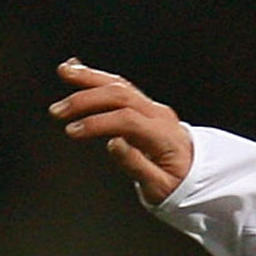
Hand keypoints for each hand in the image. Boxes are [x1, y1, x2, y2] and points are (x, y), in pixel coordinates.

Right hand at [49, 60, 194, 201]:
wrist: (197, 173)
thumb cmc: (177, 183)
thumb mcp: (159, 187)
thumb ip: (136, 166)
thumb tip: (112, 144)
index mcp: (162, 135)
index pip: (126, 120)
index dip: (97, 123)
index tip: (72, 131)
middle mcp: (157, 114)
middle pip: (121, 95)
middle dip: (86, 99)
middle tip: (58, 110)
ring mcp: (152, 106)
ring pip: (120, 84)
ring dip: (90, 77)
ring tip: (65, 72)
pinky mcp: (145, 105)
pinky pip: (121, 85)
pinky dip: (99, 77)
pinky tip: (79, 68)